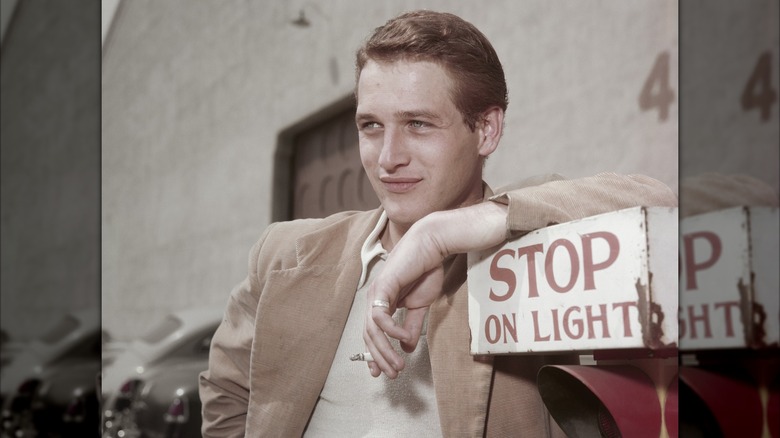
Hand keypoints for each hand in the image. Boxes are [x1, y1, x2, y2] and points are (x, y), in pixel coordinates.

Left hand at [363, 201, 507, 377]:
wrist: (432, 246)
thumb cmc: (426, 270)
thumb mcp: (420, 305)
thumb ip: (412, 325)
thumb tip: (406, 347)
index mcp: (382, 302)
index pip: (372, 333)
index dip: (375, 354)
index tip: (382, 372)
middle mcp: (375, 298)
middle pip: (369, 335)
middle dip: (380, 358)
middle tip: (392, 374)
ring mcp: (377, 292)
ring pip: (372, 329)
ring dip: (384, 350)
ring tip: (397, 365)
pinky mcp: (383, 286)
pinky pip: (381, 315)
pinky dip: (390, 330)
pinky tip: (401, 339)